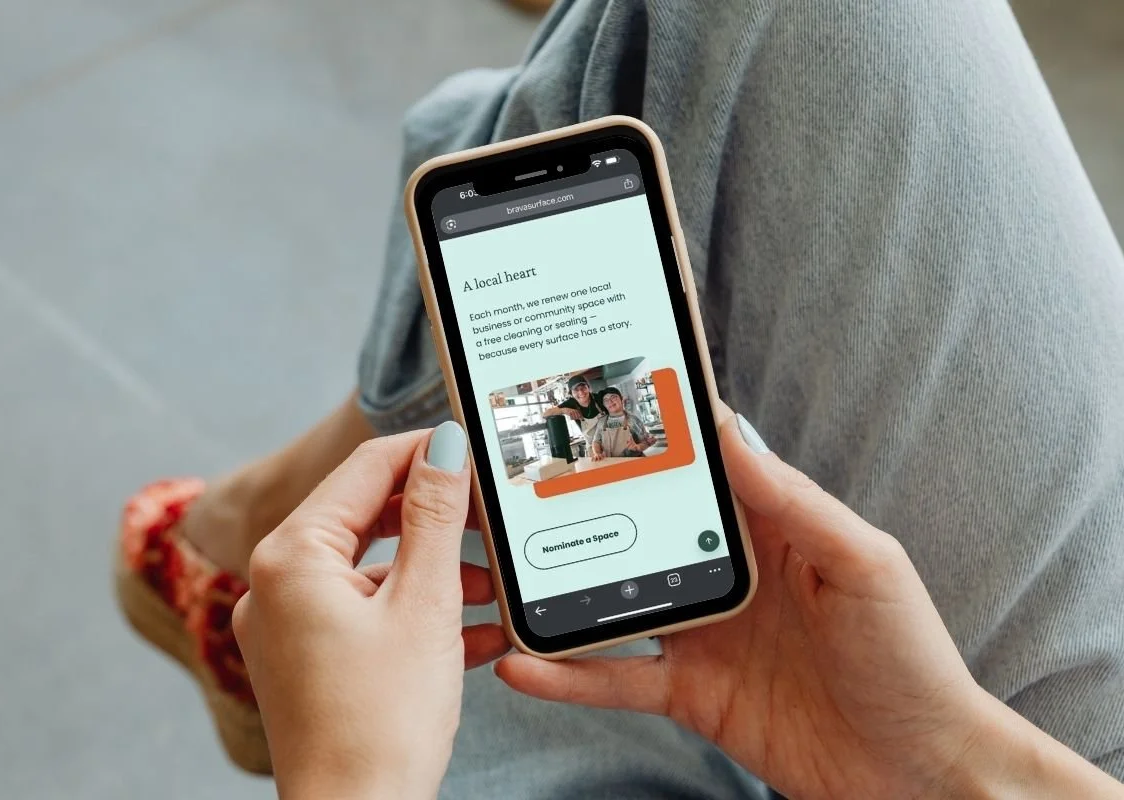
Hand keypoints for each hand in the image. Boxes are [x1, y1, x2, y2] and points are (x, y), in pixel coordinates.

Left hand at [233, 423, 508, 798]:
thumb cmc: (381, 722)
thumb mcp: (424, 603)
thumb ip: (436, 516)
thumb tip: (445, 445)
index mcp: (292, 557)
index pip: (364, 470)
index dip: (423, 450)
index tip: (471, 444)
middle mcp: (277, 584)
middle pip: (366, 518)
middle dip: (434, 520)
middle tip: (487, 518)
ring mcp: (288, 626)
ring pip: (371, 570)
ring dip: (434, 573)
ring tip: (488, 590)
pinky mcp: (308, 661)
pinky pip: (366, 614)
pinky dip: (415, 613)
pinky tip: (469, 633)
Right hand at [496, 410, 991, 798]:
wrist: (921, 775)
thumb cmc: (912, 660)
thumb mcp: (864, 565)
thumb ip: (795, 501)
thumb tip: (732, 432)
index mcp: (771, 529)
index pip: (703, 465)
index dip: (657, 430)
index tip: (601, 394)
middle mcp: (727, 573)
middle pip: (641, 526)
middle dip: (585, 502)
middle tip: (520, 479)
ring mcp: (703, 634)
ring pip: (613, 599)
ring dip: (559, 586)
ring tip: (500, 568)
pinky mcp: (690, 693)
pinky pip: (616, 679)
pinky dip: (567, 675)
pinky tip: (525, 663)